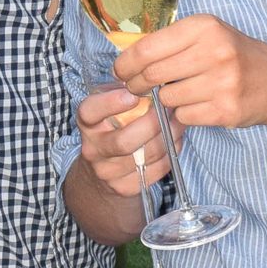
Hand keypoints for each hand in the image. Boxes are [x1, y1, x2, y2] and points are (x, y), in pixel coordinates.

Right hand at [75, 83, 167, 197]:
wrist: (100, 171)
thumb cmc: (111, 128)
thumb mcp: (108, 108)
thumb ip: (123, 93)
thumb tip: (154, 80)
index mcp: (87, 124)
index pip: (90, 112)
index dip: (110, 103)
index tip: (132, 94)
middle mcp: (93, 149)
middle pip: (124, 141)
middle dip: (152, 125)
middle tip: (169, 109)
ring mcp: (108, 172)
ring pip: (145, 157)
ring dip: (168, 138)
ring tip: (179, 122)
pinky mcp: (125, 187)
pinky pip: (154, 170)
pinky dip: (169, 154)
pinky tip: (174, 140)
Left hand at [111, 14, 266, 128]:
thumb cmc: (232, 55)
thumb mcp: (205, 35)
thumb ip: (169, 42)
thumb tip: (125, 59)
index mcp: (204, 27)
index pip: (147, 48)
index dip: (126, 64)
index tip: (120, 71)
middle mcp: (215, 52)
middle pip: (152, 74)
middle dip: (137, 84)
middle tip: (136, 87)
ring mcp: (223, 83)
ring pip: (167, 98)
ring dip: (165, 99)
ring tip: (180, 92)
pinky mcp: (226, 111)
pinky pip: (183, 116)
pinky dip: (184, 114)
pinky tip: (198, 104)